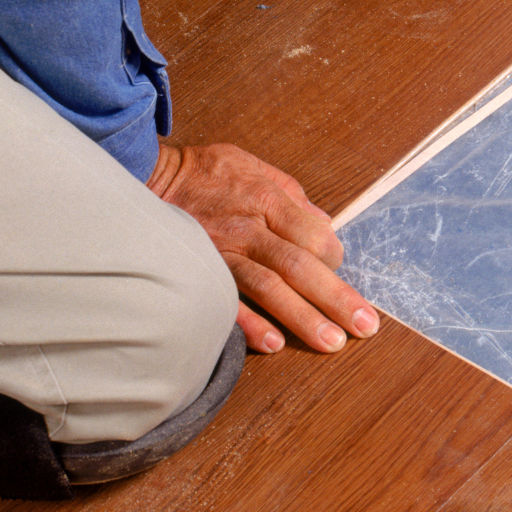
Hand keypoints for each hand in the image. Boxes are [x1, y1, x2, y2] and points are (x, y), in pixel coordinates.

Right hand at [147, 143, 377, 354]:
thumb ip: (292, 195)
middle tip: (365, 328)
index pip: (315, 236)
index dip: (334, 258)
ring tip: (331, 343)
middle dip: (337, 299)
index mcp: (267, 200)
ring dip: (303, 319)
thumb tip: (325, 223)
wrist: (145, 178)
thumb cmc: (205, 174)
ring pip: (270, 288)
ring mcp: (222, 252)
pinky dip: (249, 324)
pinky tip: (273, 344)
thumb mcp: (253, 167)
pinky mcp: (198, 271)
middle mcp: (248, 228)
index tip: (339, 270)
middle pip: (301, 267)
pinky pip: (225, 302)